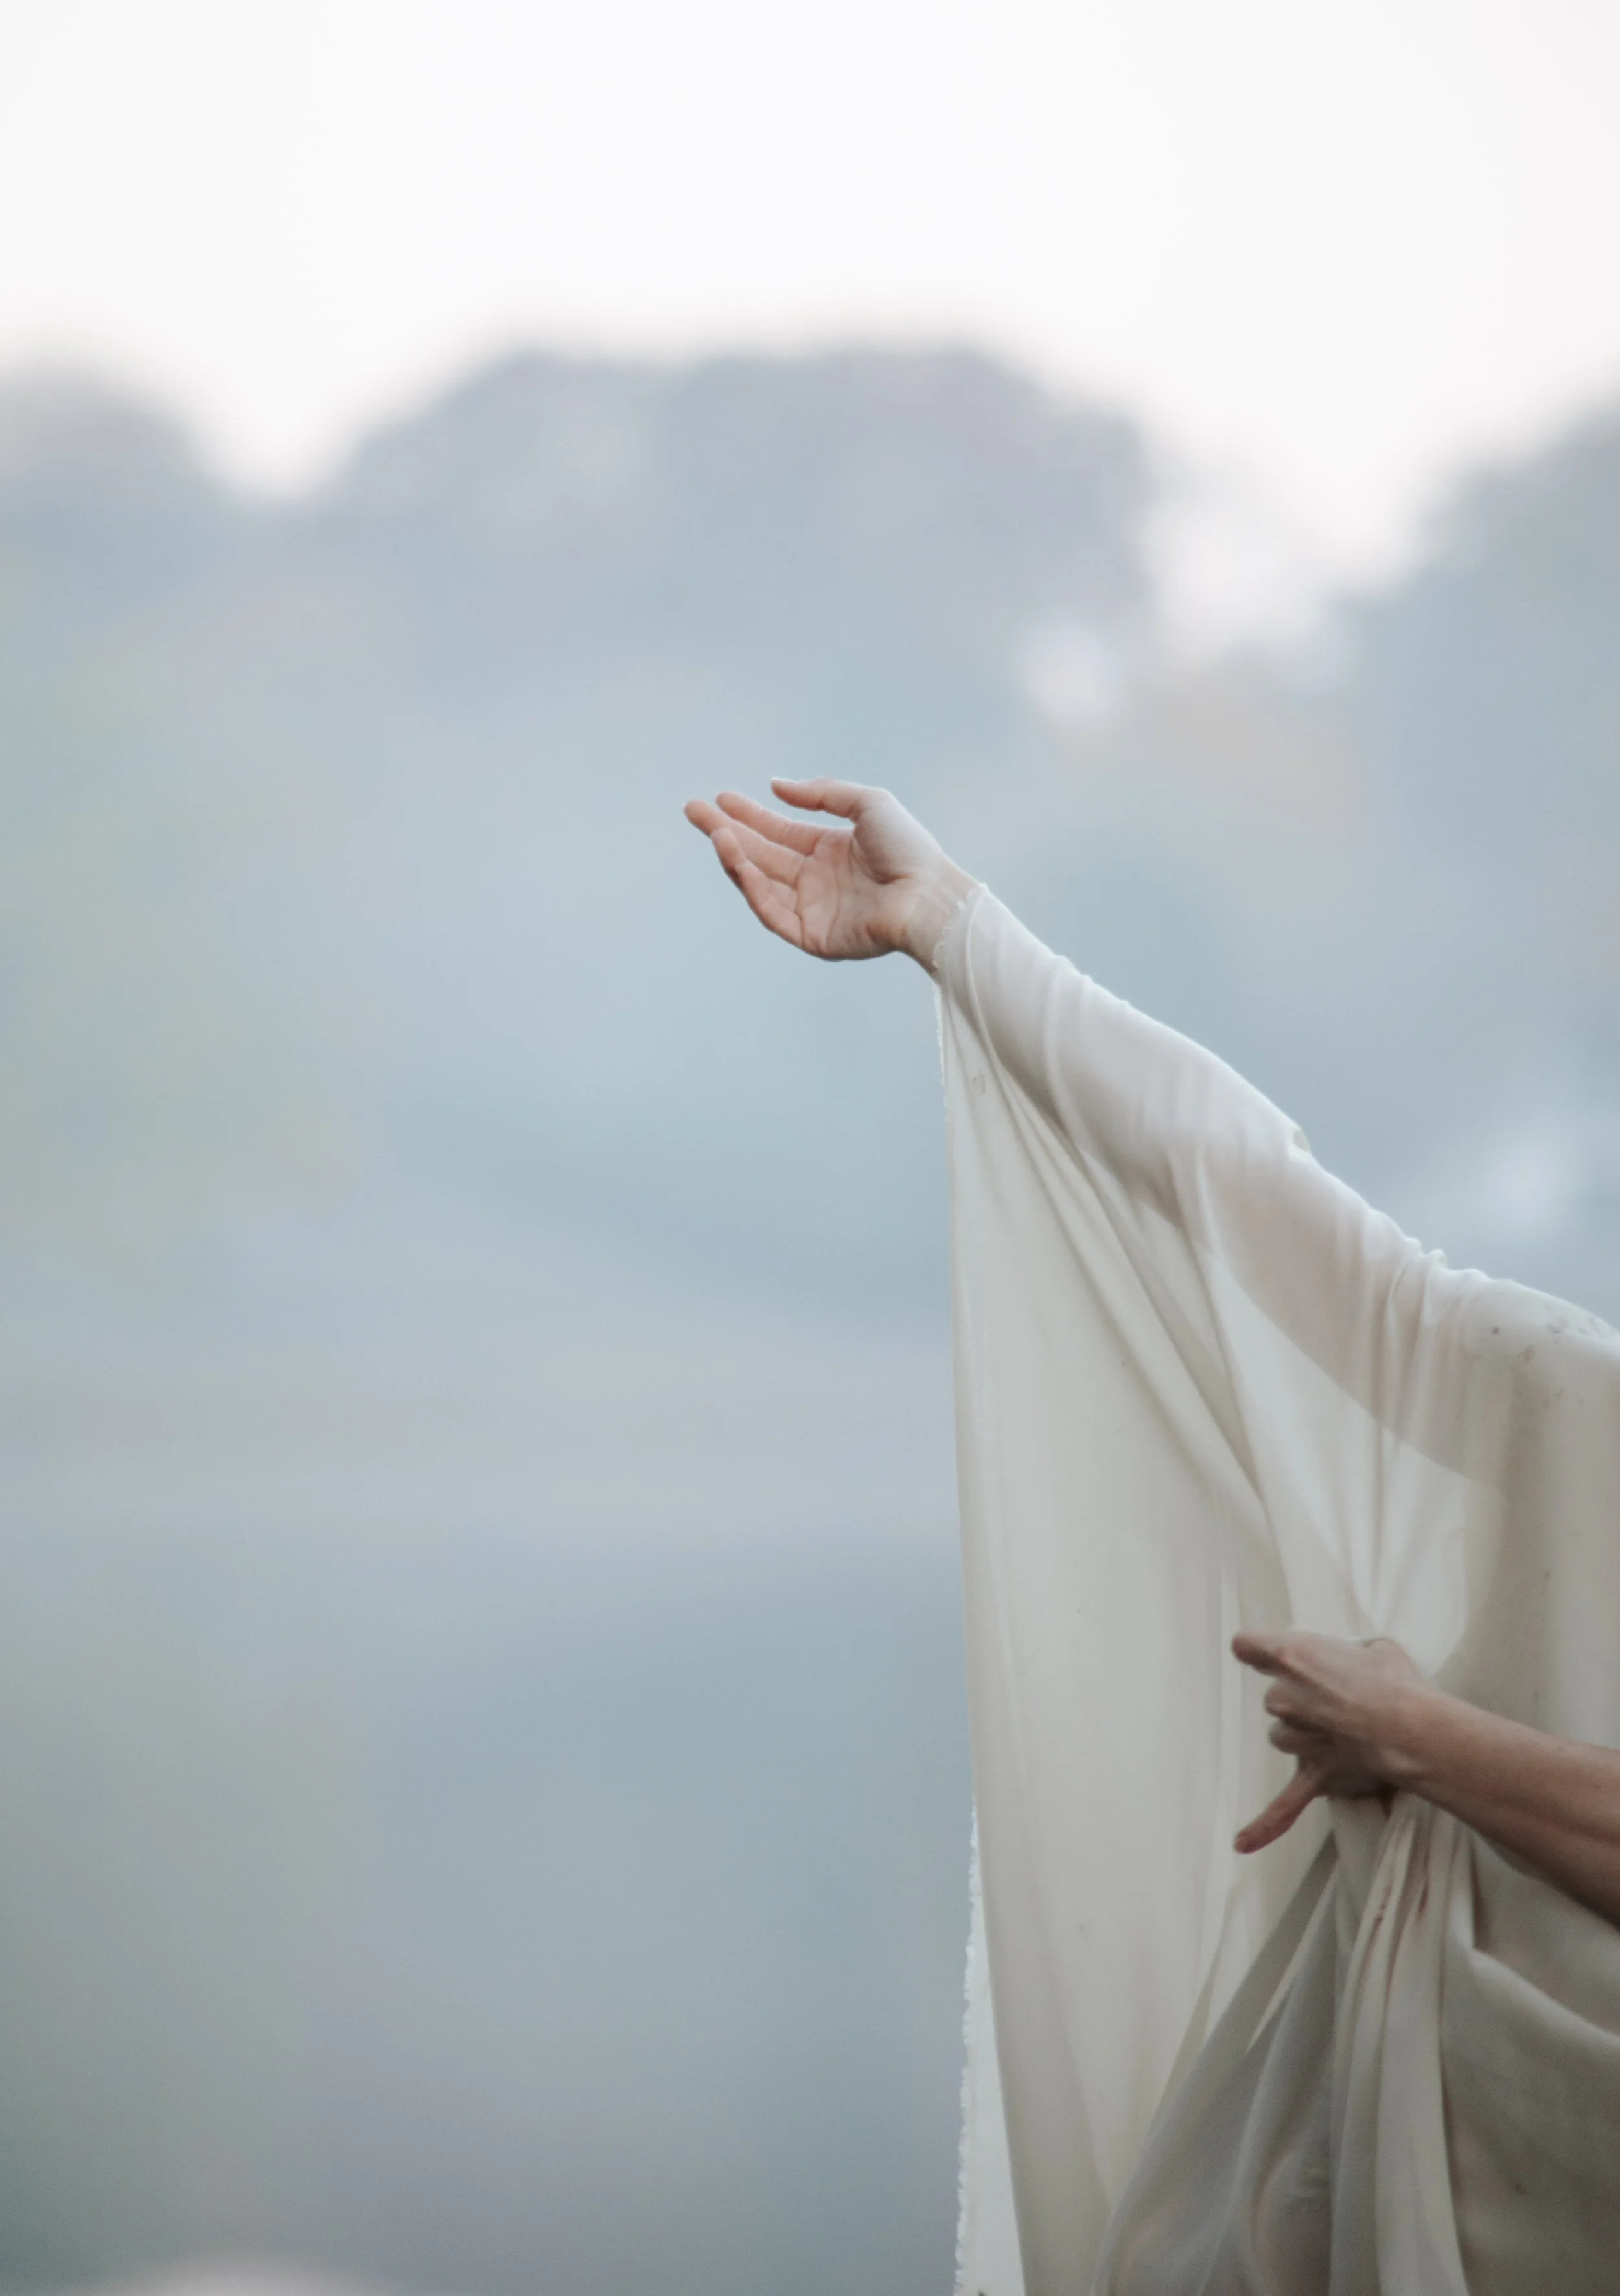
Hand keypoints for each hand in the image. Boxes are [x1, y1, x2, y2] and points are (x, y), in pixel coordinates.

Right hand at [683, 778, 975, 965]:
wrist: (929, 895)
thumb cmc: (908, 849)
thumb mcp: (868, 804)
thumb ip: (822, 794)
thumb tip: (775, 785)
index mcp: (830, 851)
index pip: (779, 833)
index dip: (749, 816)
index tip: (720, 799)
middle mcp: (817, 880)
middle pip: (761, 854)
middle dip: (727, 832)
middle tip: (694, 810)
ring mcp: (813, 909)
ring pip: (761, 882)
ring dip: (735, 857)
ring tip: (716, 831)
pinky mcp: (812, 936)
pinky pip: (773, 911)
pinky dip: (753, 887)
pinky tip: (738, 859)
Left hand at [1231, 1629, 1428, 1852]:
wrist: (1412, 1726)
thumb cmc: (1395, 1681)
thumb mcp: (1374, 1648)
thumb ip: (1350, 1655)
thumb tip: (1356, 1665)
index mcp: (1292, 1657)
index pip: (1248, 1646)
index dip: (1257, 1650)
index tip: (1264, 1654)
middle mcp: (1284, 1698)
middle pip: (1276, 1697)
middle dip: (1303, 1699)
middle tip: (1342, 1699)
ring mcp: (1297, 1740)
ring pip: (1283, 1737)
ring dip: (1305, 1735)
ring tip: (1344, 1731)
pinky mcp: (1313, 1775)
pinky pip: (1283, 1806)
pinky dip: (1265, 1826)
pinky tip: (1241, 1843)